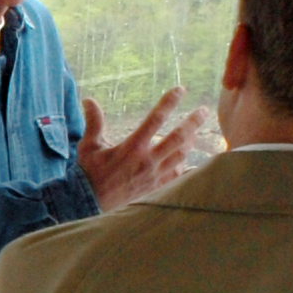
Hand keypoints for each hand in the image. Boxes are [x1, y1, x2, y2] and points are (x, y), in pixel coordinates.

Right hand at [76, 87, 208, 211]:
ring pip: (180, 155)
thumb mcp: (88, 146)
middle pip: (178, 137)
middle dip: (193, 122)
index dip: (169, 102)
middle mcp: (147, 159)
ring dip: (191, 141)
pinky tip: (188, 162)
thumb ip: (93, 122)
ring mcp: (154, 174)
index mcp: (132, 146)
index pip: (155, 119)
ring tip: (196, 133)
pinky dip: (185, 167)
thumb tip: (88, 101)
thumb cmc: (88, 173)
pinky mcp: (154, 187)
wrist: (89, 202)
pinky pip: (176, 176)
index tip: (180, 90)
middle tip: (204, 111)